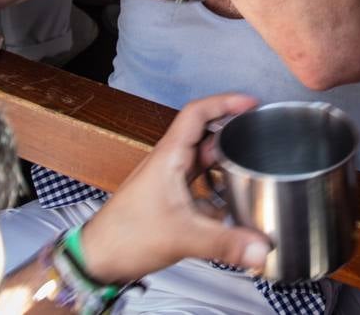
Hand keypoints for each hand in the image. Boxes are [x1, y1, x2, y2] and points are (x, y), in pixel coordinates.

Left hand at [80, 93, 270, 283]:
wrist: (98, 257)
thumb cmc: (127, 236)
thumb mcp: (183, 237)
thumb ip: (225, 243)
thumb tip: (261, 247)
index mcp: (170, 155)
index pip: (197, 113)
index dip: (224, 102)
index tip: (249, 103)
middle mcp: (170, 161)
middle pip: (204, 132)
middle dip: (231, 130)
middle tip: (257, 134)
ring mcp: (169, 178)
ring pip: (201, 157)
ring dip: (223, 159)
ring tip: (248, 164)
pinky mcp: (169, 197)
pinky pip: (198, 180)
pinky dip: (216, 186)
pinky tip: (230, 203)